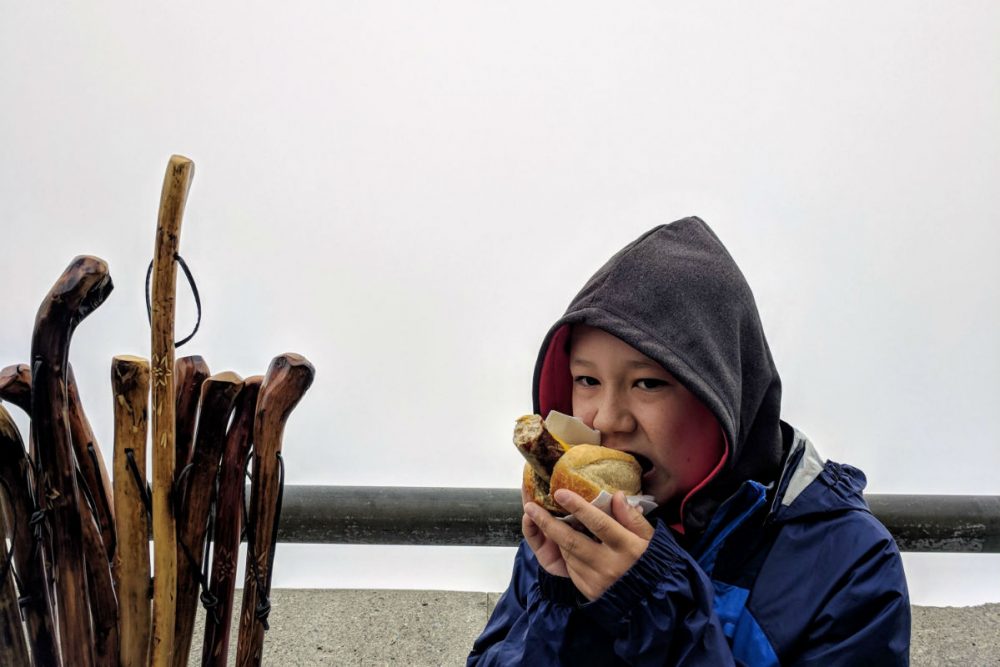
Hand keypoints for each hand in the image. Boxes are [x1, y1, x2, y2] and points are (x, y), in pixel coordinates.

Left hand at [523, 489, 653, 599]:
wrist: (650, 603)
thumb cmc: (650, 563)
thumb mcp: (650, 539)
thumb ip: (632, 518)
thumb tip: (616, 496)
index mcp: (627, 547)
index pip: (598, 523)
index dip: (578, 507)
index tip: (560, 493)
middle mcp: (608, 565)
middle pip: (572, 540)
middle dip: (548, 523)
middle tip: (531, 507)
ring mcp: (596, 580)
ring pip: (568, 553)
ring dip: (557, 537)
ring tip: (546, 521)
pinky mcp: (588, 590)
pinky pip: (571, 567)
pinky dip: (566, 554)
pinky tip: (566, 544)